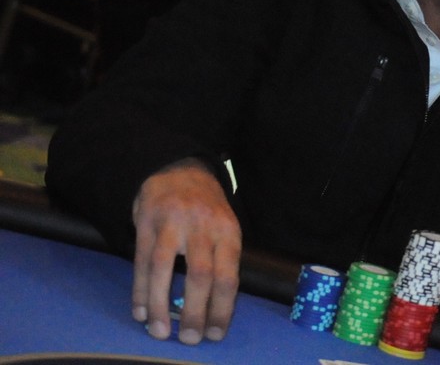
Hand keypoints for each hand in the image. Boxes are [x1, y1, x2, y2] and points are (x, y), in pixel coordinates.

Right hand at [131, 159, 241, 344]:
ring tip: (160, 332)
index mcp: (228, 231)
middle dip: (195, 312)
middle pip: (200, 275)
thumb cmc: (206, 208)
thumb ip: (223, 261)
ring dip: (161, 305)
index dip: (223, 308)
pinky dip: (141, 290)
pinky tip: (141, 312)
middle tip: (189, 339)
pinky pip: (141, 262)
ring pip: (164, 269)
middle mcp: (202, 226)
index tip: (215, 334)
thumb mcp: (226, 226)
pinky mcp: (146, 223)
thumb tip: (218, 309)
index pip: (229, 276)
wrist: (178, 169)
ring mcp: (172, 223)